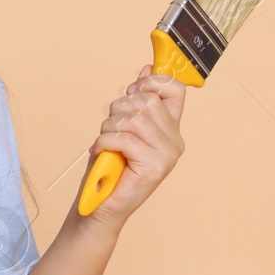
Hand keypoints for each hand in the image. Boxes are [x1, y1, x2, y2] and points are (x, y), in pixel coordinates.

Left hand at [78, 64, 186, 228]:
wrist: (99, 206)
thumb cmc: (109, 166)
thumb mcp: (122, 126)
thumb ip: (136, 101)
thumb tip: (146, 68)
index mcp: (171, 128)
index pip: (175, 90)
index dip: (151, 82)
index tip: (131, 90)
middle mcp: (175, 141)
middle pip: (147, 102)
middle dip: (119, 108)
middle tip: (109, 127)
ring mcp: (167, 155)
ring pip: (135, 119)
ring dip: (109, 127)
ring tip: (104, 142)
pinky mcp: (155, 168)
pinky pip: (125, 139)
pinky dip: (105, 141)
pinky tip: (100, 151)